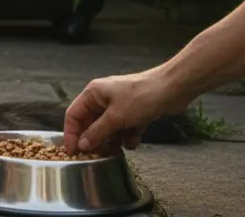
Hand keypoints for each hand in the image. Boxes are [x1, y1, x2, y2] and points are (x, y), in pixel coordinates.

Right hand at [63, 68, 189, 153]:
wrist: (173, 89)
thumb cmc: (142, 97)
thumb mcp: (116, 118)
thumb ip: (97, 132)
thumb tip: (82, 145)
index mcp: (93, 93)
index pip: (73, 115)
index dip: (71, 134)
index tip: (73, 152)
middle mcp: (103, 98)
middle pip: (91, 123)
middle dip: (95, 139)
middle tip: (97, 155)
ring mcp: (119, 105)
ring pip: (108, 128)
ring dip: (113, 139)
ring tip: (119, 149)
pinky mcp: (133, 112)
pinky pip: (124, 128)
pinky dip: (127, 136)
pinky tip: (134, 141)